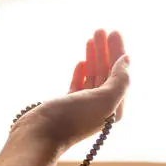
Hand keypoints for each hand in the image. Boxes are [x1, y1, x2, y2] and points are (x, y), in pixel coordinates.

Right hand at [0, 30, 129, 165]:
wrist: (39, 135)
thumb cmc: (71, 118)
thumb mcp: (103, 99)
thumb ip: (120, 79)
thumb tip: (126, 60)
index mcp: (114, 108)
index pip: (120, 74)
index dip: (118, 52)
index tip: (113, 32)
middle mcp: (101, 108)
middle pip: (107, 73)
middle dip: (105, 51)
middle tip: (100, 30)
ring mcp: (82, 107)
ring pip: (93, 76)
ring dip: (93, 57)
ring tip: (91, 39)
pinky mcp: (66, 106)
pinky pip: (78, 85)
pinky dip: (81, 72)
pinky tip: (81, 62)